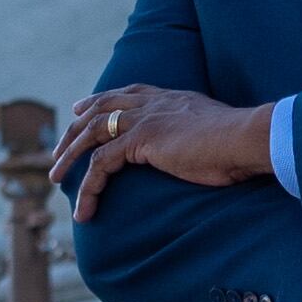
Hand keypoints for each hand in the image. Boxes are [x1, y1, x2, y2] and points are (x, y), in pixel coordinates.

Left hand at [50, 78, 275, 215]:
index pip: (125, 93)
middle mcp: (153, 103)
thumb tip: (203, 149)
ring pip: (92, 133)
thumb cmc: (240, 144)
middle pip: (99, 108)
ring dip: (69, 156)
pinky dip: (88, 187)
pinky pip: (101, 164)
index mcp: (169, 98)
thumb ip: (199, 136)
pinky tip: (84, 208)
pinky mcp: (141, 141)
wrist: (246, 138)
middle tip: (56, 150)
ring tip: (55, 178)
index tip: (81, 107)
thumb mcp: (214, 134)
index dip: (99, 99)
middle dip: (73, 128)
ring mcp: (145, 119)